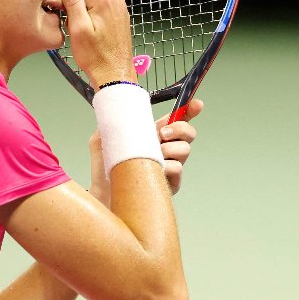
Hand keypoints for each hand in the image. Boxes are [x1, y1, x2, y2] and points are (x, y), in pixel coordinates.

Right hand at [59, 0, 133, 85]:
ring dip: (80, 9)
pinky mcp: (118, 14)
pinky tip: (87, 29)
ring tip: (79, 27)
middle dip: (73, 1)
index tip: (61, 9)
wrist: (114, 74)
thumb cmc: (96, 57)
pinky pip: (98, 6)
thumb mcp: (78, 28)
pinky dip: (89, 14)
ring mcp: (118, 6)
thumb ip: (73, 1)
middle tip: (70, 21)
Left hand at [88, 98, 204, 202]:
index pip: (175, 120)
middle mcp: (164, 149)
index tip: (197, 105)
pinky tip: (154, 170)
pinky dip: (167, 166)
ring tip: (153, 155)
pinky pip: (177, 169)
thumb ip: (111, 123)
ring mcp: (169, 166)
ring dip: (170, 148)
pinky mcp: (171, 184)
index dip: (189, 111)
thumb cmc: (104, 170)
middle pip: (188, 133)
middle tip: (162, 134)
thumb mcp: (101, 140)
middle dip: (180, 128)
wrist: (103, 194)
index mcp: (152, 135)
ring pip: (185, 149)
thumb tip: (119, 109)